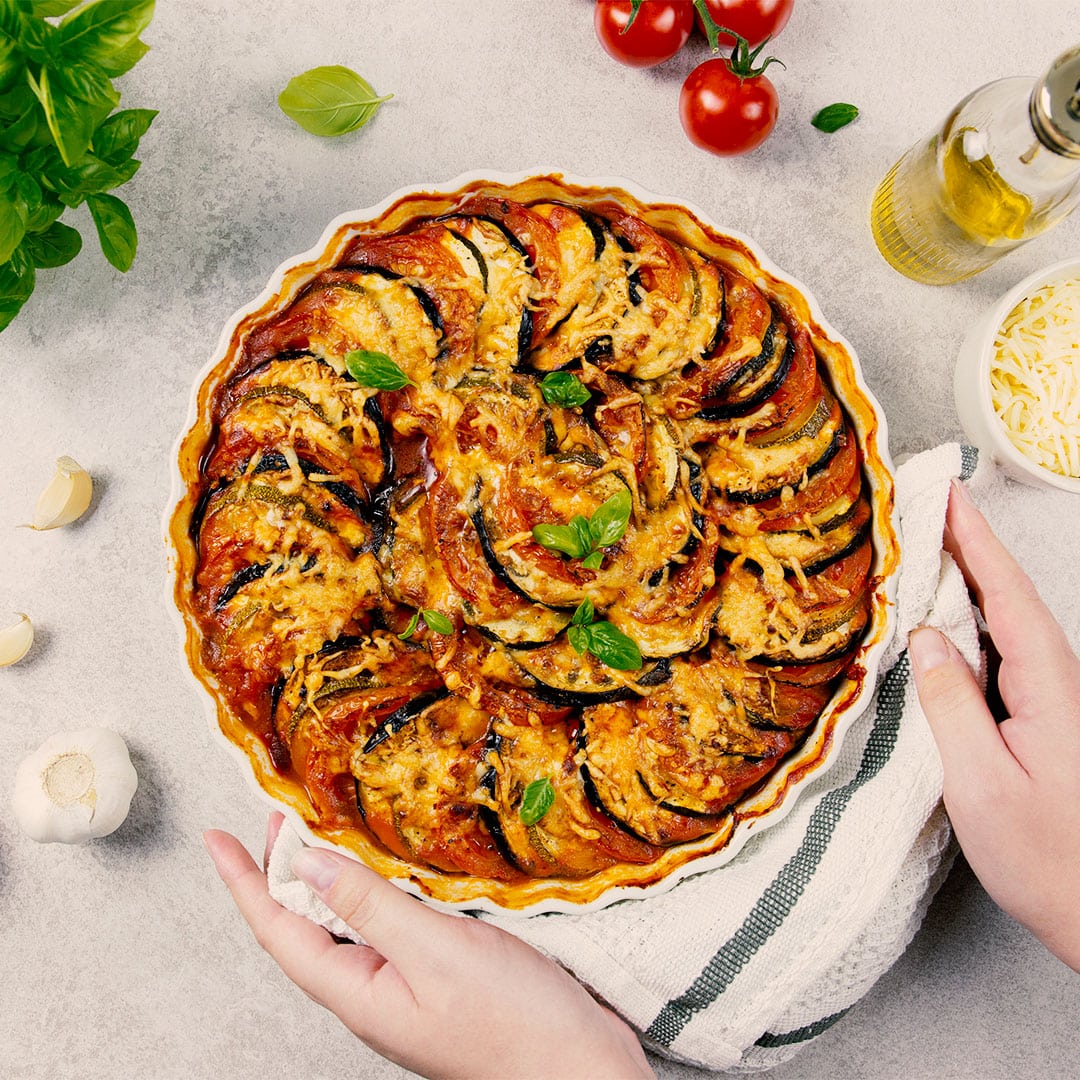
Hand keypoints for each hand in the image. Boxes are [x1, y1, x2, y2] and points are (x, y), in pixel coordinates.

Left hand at [203, 813, 653, 1079]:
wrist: (579, 1068)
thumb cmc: (515, 1025)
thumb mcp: (435, 952)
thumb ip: (371, 906)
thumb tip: (309, 864)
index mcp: (358, 991)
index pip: (279, 929)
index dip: (245, 881)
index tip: (218, 841)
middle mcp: (373, 991)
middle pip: (305, 926)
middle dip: (282, 871)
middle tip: (277, 819)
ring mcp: (405, 988)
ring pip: (344, 925)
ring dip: (326, 877)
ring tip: (320, 836)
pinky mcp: (438, 978)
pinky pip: (386, 928)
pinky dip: (372, 890)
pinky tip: (389, 872)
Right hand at [909, 479, 1079, 970]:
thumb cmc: (1048, 859)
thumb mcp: (984, 785)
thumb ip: (951, 706)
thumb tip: (925, 638)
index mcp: (1049, 689)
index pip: (1008, 595)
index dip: (977, 540)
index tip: (949, 493)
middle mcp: (1056, 684)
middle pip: (1010, 596)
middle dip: (970, 544)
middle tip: (928, 505)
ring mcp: (1051, 702)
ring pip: (1006, 622)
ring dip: (969, 578)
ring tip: (926, 547)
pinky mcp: (1040, 721)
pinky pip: (1001, 654)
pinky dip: (970, 621)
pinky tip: (943, 621)